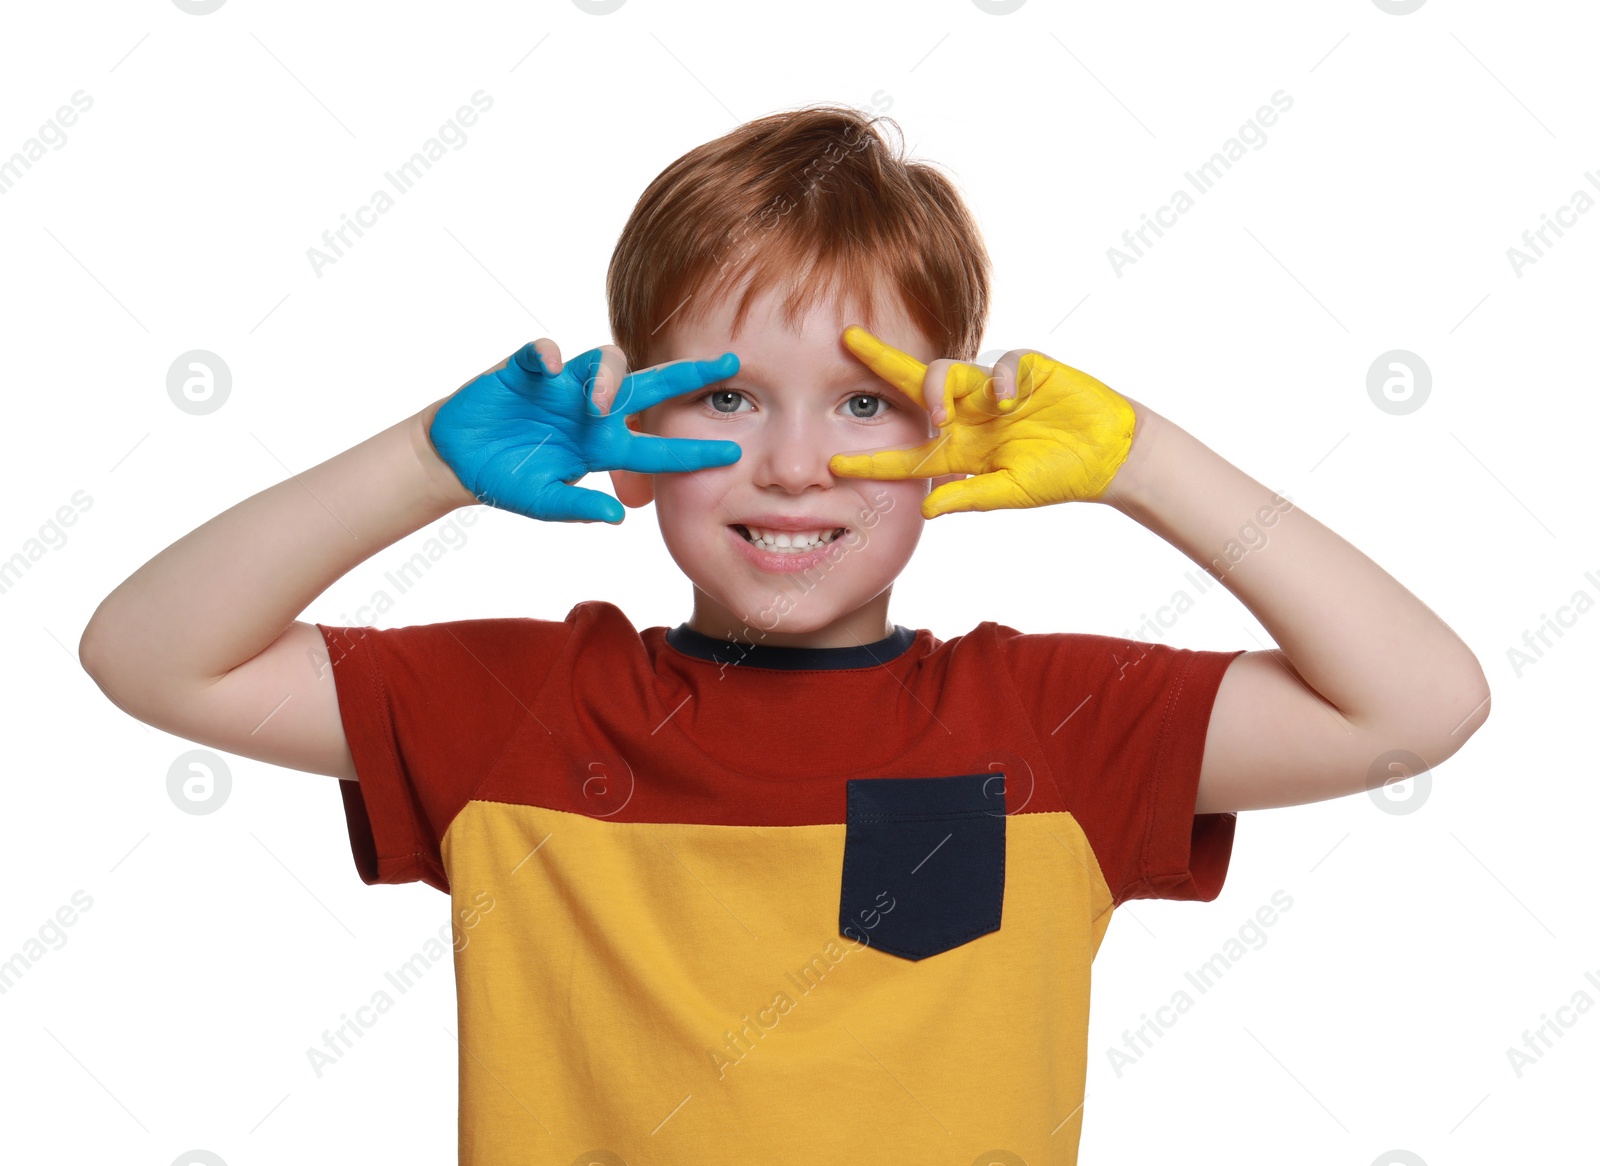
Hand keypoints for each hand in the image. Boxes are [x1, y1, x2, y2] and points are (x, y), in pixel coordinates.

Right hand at [430, 340, 741, 522]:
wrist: (457, 459)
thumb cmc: (506, 479)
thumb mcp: (542, 502)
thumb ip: (577, 507)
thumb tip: (618, 517)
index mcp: (602, 446)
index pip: (657, 446)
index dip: (692, 450)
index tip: (733, 453)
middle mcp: (591, 409)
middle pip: (650, 386)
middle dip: (687, 375)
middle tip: (727, 364)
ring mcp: (562, 386)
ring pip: (604, 363)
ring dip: (607, 378)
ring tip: (595, 402)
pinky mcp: (526, 369)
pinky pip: (542, 353)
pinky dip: (545, 355)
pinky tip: (545, 366)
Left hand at [827, 326, 1136, 518]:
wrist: (1109, 455)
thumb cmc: (1059, 476)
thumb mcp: (1011, 492)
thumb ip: (969, 497)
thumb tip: (927, 508)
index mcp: (961, 449)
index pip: (907, 454)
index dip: (873, 460)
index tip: (835, 464)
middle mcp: (970, 415)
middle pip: (915, 385)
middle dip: (881, 361)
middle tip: (849, 340)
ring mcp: (994, 390)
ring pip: (949, 371)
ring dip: (938, 388)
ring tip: (943, 413)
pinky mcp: (1026, 370)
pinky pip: (1001, 365)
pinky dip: (1000, 380)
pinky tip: (1009, 399)